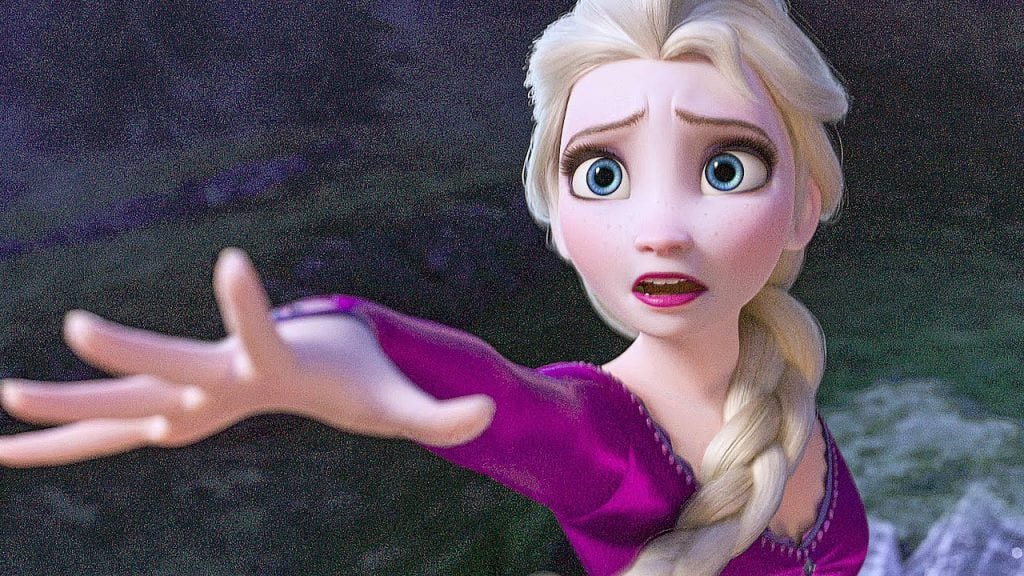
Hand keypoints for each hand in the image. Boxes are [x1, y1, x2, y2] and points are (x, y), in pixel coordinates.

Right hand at [0, 248, 494, 466]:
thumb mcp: (396, 402)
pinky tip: (9, 456)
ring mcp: (190, 391)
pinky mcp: (173, 410)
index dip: (247, 304)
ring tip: (0, 406)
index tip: (235, 259)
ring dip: (64, 408)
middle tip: (78, 325)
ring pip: (118, 398)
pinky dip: (65, 443)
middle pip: (170, 360)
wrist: (313, 352)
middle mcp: (220, 372)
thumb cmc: (353, 373)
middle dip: (129, 348)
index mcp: (272, 364)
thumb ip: (441, 412)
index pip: (258, 333)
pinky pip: (110, 432)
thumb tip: (487, 416)